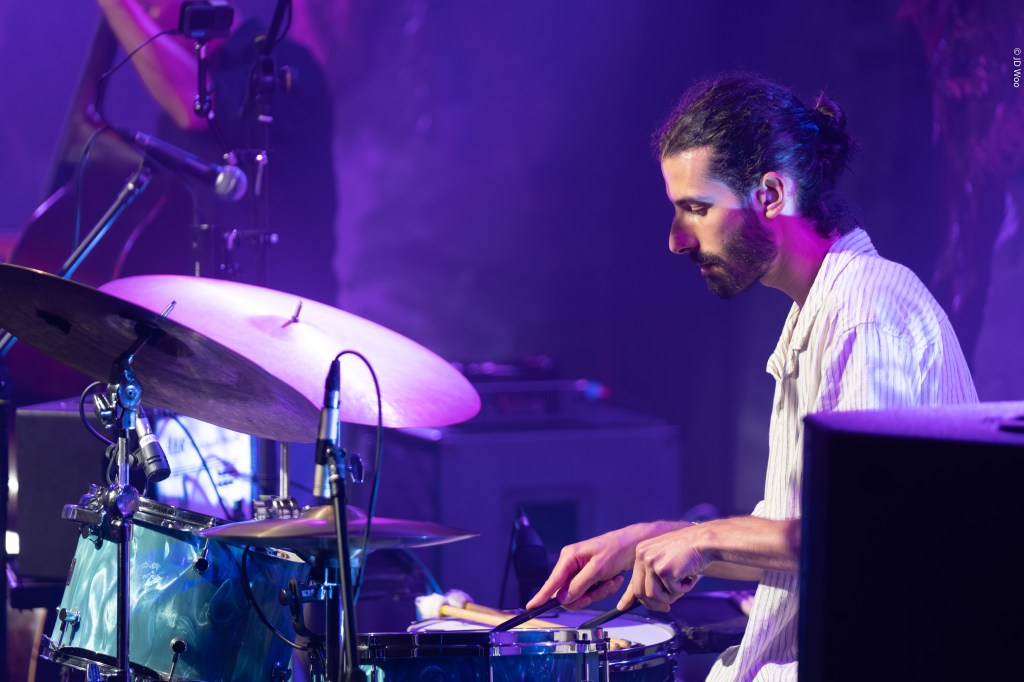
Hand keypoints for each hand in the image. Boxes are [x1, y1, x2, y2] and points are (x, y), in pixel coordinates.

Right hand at [526, 521, 683, 610]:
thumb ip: (580, 584)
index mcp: (569, 557)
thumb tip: (563, 598)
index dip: (542, 595)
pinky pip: (592, 592)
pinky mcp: (589, 577)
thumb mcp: (598, 568)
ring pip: (582, 595)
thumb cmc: (616, 549)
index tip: (531, 606)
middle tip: (600, 590)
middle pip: (568, 593)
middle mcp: (571, 564)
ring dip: (599, 592)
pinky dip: (604, 589)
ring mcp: (580, 571)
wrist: (634, 545)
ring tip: (611, 581)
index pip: (552, 580)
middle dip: (586, 595)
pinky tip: (614, 579)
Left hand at [617, 524, 706, 611]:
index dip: (637, 597)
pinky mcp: (664, 570)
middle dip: (653, 604)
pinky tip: (692, 576)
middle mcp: (642, 556)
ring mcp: (652, 563)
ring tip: (684, 586)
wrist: (704, 540)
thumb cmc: (689, 549)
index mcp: (641, 552)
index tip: (643, 606)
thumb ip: (654, 573)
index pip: (634, 580)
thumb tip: (647, 597)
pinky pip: (672, 592)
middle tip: (666, 608)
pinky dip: (684, 589)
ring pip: (653, 595)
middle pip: (640, 591)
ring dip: (671, 597)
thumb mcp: (665, 557)